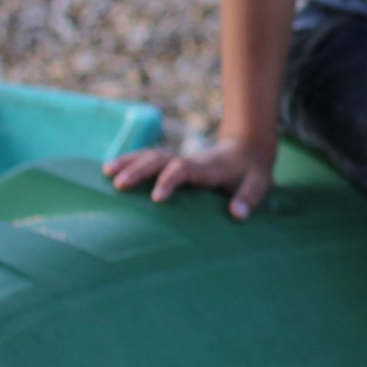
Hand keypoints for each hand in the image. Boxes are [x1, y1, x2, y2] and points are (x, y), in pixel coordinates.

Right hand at [105, 135, 278, 220]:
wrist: (247, 150)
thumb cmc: (252, 173)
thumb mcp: (260, 184)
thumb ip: (249, 198)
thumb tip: (236, 215)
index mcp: (210, 168)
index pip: (186, 169)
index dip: (170, 180)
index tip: (156, 198)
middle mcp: (191, 161)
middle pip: (162, 158)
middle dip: (140, 170)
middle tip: (119, 185)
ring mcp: (180, 160)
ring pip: (152, 155)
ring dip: (130, 161)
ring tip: (106, 172)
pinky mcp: (172, 163)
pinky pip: (148, 158)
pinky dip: (129, 161)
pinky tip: (108, 170)